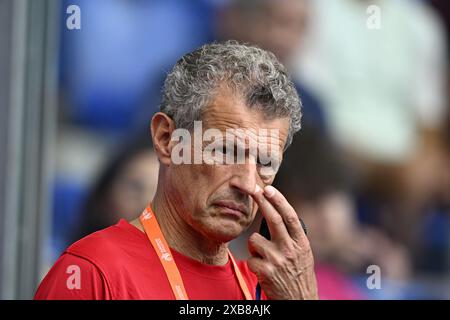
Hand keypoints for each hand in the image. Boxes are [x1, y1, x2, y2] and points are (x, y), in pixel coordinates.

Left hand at [247, 185, 318, 299]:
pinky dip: (253, 263)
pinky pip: (250, 258)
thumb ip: (291, 238)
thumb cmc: (298, 276)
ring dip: (254, 247)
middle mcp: (290, 249)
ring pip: (254, 240)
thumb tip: (275, 217)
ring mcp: (277, 260)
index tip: (269, 189)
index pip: (290, 216)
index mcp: (301, 244)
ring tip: (265, 259)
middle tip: (253, 189)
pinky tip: (263, 272)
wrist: (300, 302)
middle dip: (262, 201)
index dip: (279, 200)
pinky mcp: (266, 271)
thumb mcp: (303, 255)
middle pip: (273, 219)